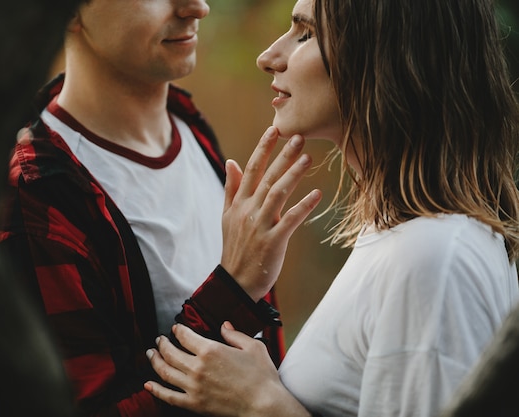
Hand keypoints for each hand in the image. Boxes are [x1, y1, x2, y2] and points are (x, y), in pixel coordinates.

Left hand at [145, 322, 310, 416]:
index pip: (184, 336)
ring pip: (165, 371)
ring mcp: (194, 387)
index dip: (177, 330)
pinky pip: (169, 396)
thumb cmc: (262, 377)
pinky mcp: (194, 403)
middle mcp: (198, 367)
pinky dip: (156, 389)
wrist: (264, 406)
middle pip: (170, 352)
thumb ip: (235, 334)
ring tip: (150, 354)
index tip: (176, 328)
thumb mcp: (253, 347)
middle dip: (162, 343)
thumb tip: (224, 325)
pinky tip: (148, 384)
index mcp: (211, 350)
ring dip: (154, 361)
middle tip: (159, 340)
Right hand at [221, 126, 320, 300]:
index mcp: (238, 203)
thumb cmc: (235, 247)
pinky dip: (303, 206)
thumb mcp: (227, 216)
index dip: (262, 148)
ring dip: (293, 174)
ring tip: (308, 157)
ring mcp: (260, 226)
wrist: (236, 282)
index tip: (274, 129)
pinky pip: (290, 220)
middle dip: (283, 156)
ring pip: (277, 194)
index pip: (251, 169)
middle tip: (300, 137)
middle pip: (267, 177)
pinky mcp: (272, 242)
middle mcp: (248, 211)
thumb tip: (231, 161)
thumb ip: (231, 188)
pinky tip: (317, 194)